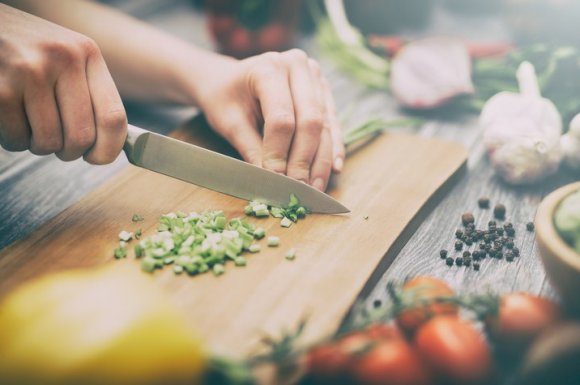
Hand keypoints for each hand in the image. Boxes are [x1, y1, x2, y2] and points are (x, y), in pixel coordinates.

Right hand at [0, 4, 126, 163]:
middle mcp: (62, 59)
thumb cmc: (29, 50)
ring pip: (48, 143)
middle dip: (69, 151)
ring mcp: (29, 72)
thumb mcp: (68, 58)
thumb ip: (91, 94)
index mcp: (88, 54)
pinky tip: (11, 117)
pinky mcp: (0, 89)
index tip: (98, 157)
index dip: (109, 149)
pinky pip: (17, 139)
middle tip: (58, 141)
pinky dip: (14, 139)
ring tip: (31, 123)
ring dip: (39, 144)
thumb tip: (112, 145)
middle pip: (81, 137)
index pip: (113, 117)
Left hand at [196, 49, 344, 190]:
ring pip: (325, 125)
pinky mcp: (323, 91)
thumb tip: (271, 182)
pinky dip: (333, 148)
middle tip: (299, 189)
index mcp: (269, 68)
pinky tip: (334, 169)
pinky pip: (333, 123)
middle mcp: (298, 66)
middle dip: (304, 160)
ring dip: (322, 160)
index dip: (279, 153)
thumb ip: (252, 151)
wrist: (227, 79)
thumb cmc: (224, 98)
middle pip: (310, 121)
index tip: (275, 180)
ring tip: (315, 188)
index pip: (281, 118)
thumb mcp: (230, 124)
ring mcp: (315, 77)